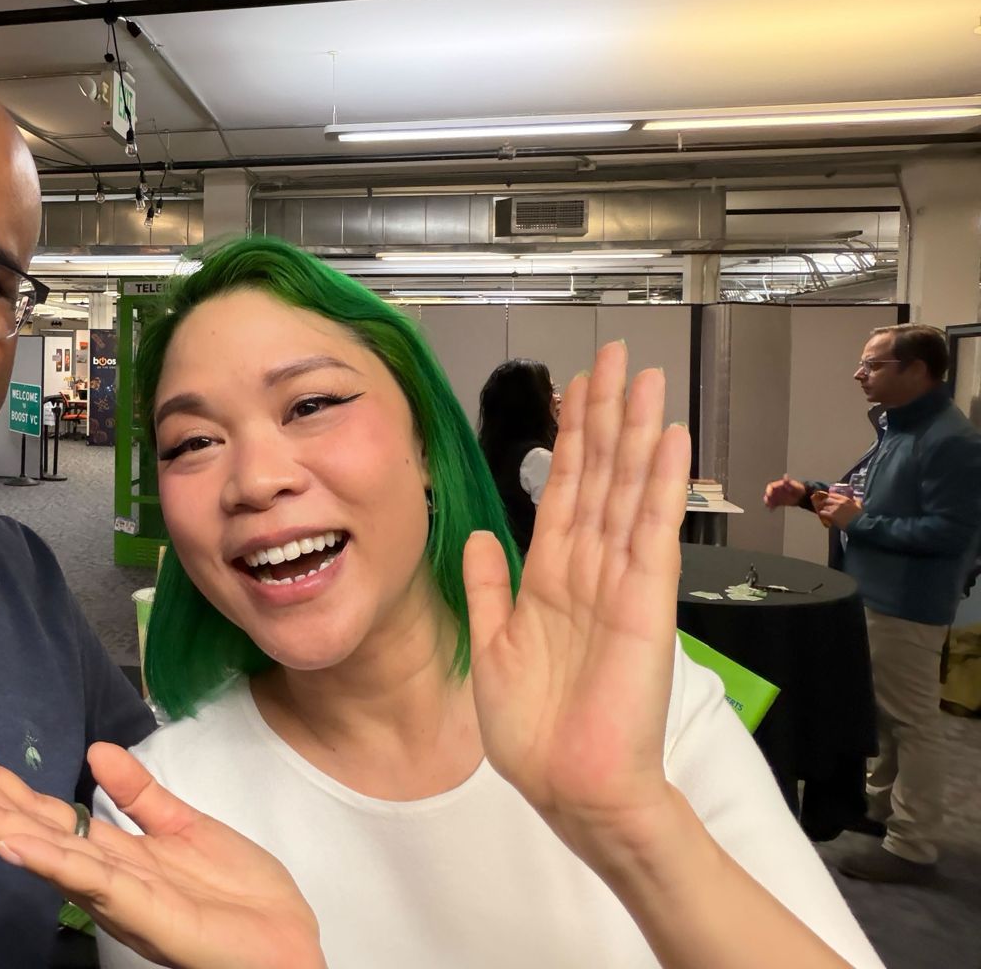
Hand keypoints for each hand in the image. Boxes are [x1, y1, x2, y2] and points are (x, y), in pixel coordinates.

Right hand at [0, 743, 322, 968]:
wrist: (289, 947)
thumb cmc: (243, 898)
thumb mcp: (188, 828)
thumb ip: (141, 793)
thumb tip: (95, 750)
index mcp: (111, 851)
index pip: (41, 809)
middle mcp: (101, 873)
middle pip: (27, 825)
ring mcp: (118, 894)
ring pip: (45, 851)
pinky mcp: (144, 911)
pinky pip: (90, 881)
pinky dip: (49, 860)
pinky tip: (12, 843)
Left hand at [462, 342, 690, 860]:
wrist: (570, 789)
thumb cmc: (536, 732)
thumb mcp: (493, 645)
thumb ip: (488, 588)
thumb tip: (479, 537)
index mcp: (550, 578)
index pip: (562, 489)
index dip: (568, 437)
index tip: (572, 388)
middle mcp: (588, 570)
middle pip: (599, 476)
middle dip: (606, 415)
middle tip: (616, 358)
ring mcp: (620, 584)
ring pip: (628, 492)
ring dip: (638, 433)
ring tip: (647, 379)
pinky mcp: (644, 606)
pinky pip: (651, 535)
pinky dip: (659, 487)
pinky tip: (667, 442)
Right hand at [762, 475, 805, 509]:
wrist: (804, 496)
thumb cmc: (799, 489)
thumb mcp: (794, 485)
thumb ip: (788, 481)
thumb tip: (785, 475)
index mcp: (779, 485)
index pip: (771, 487)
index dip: (768, 490)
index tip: (769, 495)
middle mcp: (778, 491)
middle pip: (769, 493)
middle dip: (767, 497)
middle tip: (767, 502)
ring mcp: (779, 496)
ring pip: (771, 499)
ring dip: (768, 502)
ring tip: (768, 506)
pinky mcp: (780, 502)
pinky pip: (774, 504)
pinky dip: (772, 507)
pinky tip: (771, 510)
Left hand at [814, 492, 861, 527]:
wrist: (859, 524)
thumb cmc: (860, 516)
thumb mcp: (860, 506)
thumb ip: (857, 501)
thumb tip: (855, 498)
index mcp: (845, 499)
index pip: (833, 495)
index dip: (830, 497)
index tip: (829, 499)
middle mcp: (839, 502)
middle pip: (827, 500)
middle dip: (825, 503)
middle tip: (825, 506)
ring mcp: (834, 509)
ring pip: (824, 506)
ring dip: (824, 509)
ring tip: (825, 512)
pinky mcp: (831, 515)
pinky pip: (823, 512)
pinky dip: (822, 514)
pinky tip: (824, 516)